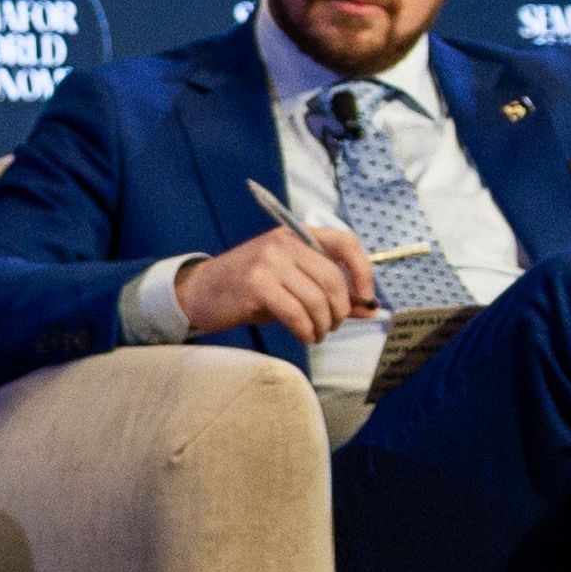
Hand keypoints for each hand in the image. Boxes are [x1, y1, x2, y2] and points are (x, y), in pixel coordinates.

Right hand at [177, 221, 379, 350]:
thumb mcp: (293, 285)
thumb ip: (330, 294)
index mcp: (297, 234)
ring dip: (322, 325)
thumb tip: (369, 309)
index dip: (363, 271)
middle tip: (332, 325)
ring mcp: (268, 262)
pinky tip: (303, 336)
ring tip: (315, 334)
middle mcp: (284, 242)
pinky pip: (296, 314)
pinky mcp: (256, 285)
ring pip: (316, 299)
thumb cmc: (250, 289)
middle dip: (340, 310)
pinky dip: (306, 331)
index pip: (345, 242)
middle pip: (333, 278)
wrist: (201, 292)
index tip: (366, 297)